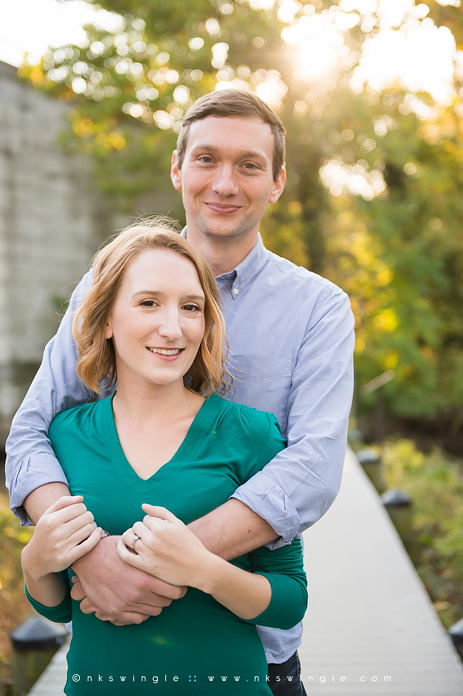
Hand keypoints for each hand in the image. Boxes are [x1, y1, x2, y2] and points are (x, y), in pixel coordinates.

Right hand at [22, 496, 100, 579]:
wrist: (35, 559)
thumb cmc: (45, 533)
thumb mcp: (47, 515)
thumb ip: (63, 502)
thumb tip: (81, 498)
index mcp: (51, 520)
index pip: (79, 507)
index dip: (82, 509)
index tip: (80, 513)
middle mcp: (56, 533)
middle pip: (86, 517)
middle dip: (89, 517)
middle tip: (86, 521)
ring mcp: (61, 547)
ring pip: (88, 529)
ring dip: (93, 527)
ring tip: (89, 528)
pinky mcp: (67, 558)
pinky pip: (88, 545)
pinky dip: (96, 537)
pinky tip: (98, 532)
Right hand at [71, 534, 186, 625]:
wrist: (89, 558)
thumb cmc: (114, 550)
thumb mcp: (137, 552)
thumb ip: (153, 561)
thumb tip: (170, 562)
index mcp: (145, 579)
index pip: (175, 592)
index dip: (180, 589)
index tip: (180, 585)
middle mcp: (138, 595)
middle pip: (166, 603)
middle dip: (168, 596)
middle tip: (166, 588)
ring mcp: (126, 605)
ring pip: (153, 612)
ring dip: (156, 604)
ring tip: (154, 595)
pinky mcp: (115, 612)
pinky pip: (138, 619)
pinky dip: (142, 612)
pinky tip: (142, 602)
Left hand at [118, 505, 213, 590]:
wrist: (199, 567)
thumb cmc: (190, 544)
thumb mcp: (178, 524)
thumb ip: (161, 512)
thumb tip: (143, 506)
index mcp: (161, 527)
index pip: (145, 518)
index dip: (151, 523)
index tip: (158, 530)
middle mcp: (153, 539)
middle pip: (136, 526)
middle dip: (142, 529)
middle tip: (150, 536)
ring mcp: (148, 553)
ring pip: (128, 537)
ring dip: (131, 537)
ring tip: (139, 541)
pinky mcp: (145, 566)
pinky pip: (125, 555)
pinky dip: (120, 548)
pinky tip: (123, 546)